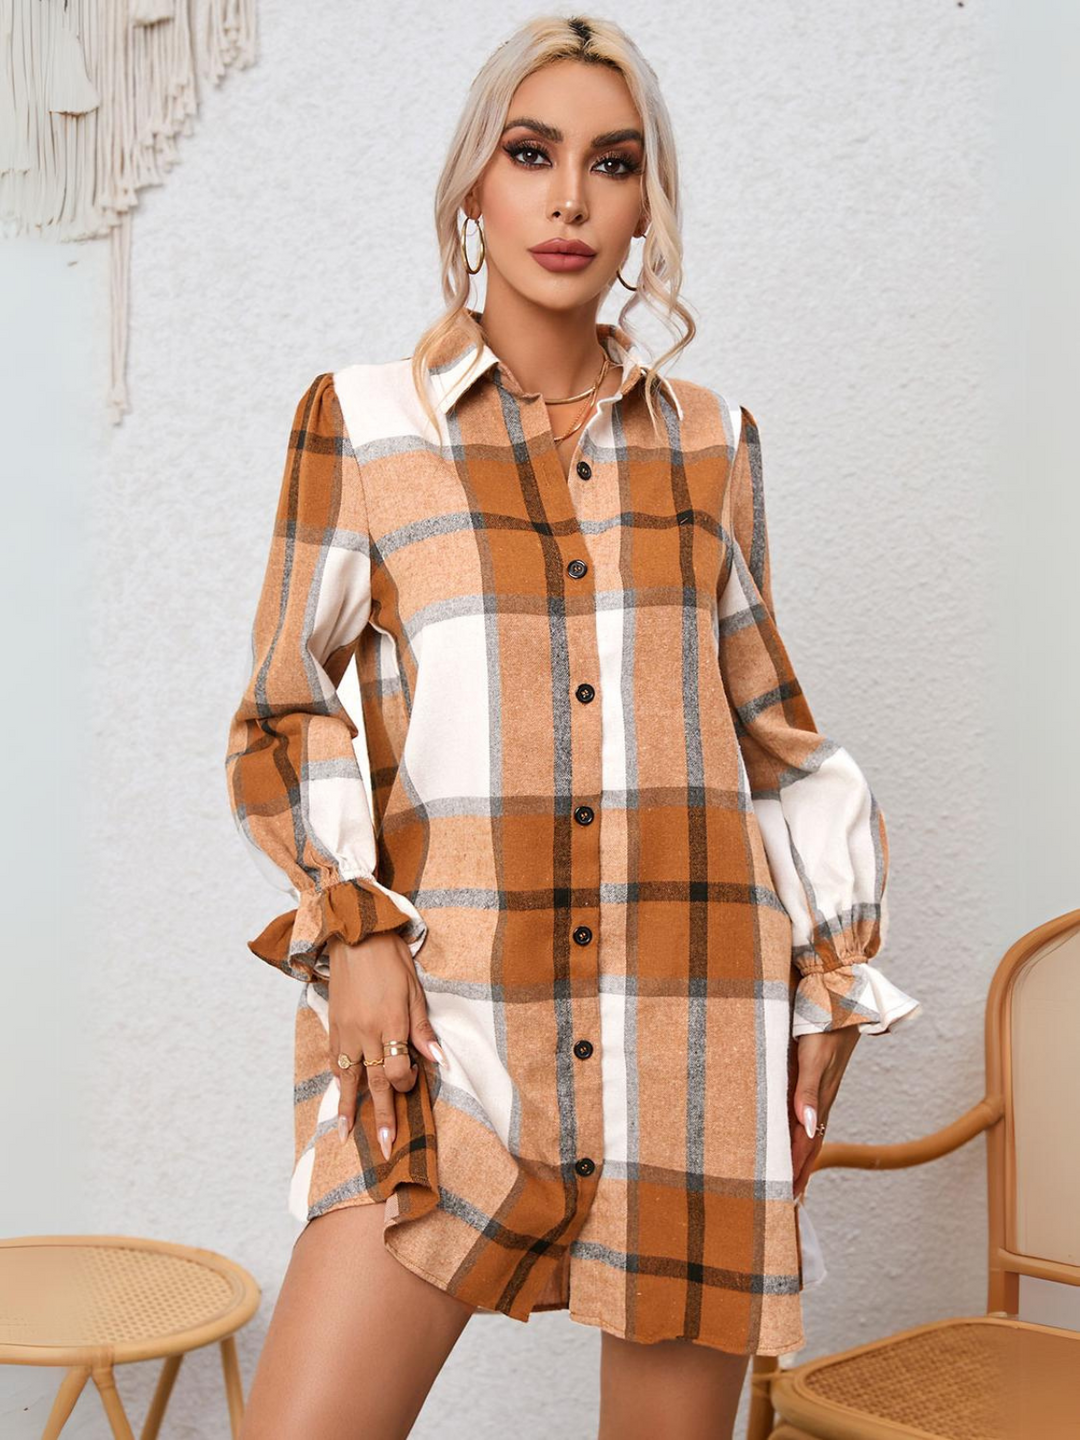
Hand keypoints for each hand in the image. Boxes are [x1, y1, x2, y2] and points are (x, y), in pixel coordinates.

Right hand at [326, 930, 443, 1159]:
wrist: (356, 936)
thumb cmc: (392, 961)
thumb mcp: (415, 990)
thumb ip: (422, 1028)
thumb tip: (437, 1059)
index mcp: (391, 1022)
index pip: (398, 1069)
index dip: (407, 1083)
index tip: (412, 1082)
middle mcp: (366, 1032)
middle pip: (375, 1082)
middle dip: (381, 1117)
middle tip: (385, 1148)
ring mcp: (346, 1030)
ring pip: (349, 1077)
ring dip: (349, 1109)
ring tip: (346, 1137)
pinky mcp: (333, 1025)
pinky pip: (334, 1060)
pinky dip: (338, 1080)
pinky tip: (340, 1097)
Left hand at [790, 1026, 861, 1199]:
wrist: (842, 1000)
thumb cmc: (824, 1027)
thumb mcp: (814, 1059)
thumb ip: (808, 1092)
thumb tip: (808, 1129)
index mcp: (820, 1100)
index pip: (806, 1144)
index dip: (797, 1169)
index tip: (789, 1196)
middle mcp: (821, 1099)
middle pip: (810, 1143)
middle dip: (800, 1170)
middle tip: (790, 1198)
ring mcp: (820, 1089)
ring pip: (810, 1130)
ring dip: (800, 1153)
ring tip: (791, 1174)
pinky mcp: (817, 1078)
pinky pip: (807, 1112)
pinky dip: (799, 1130)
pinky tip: (794, 1130)